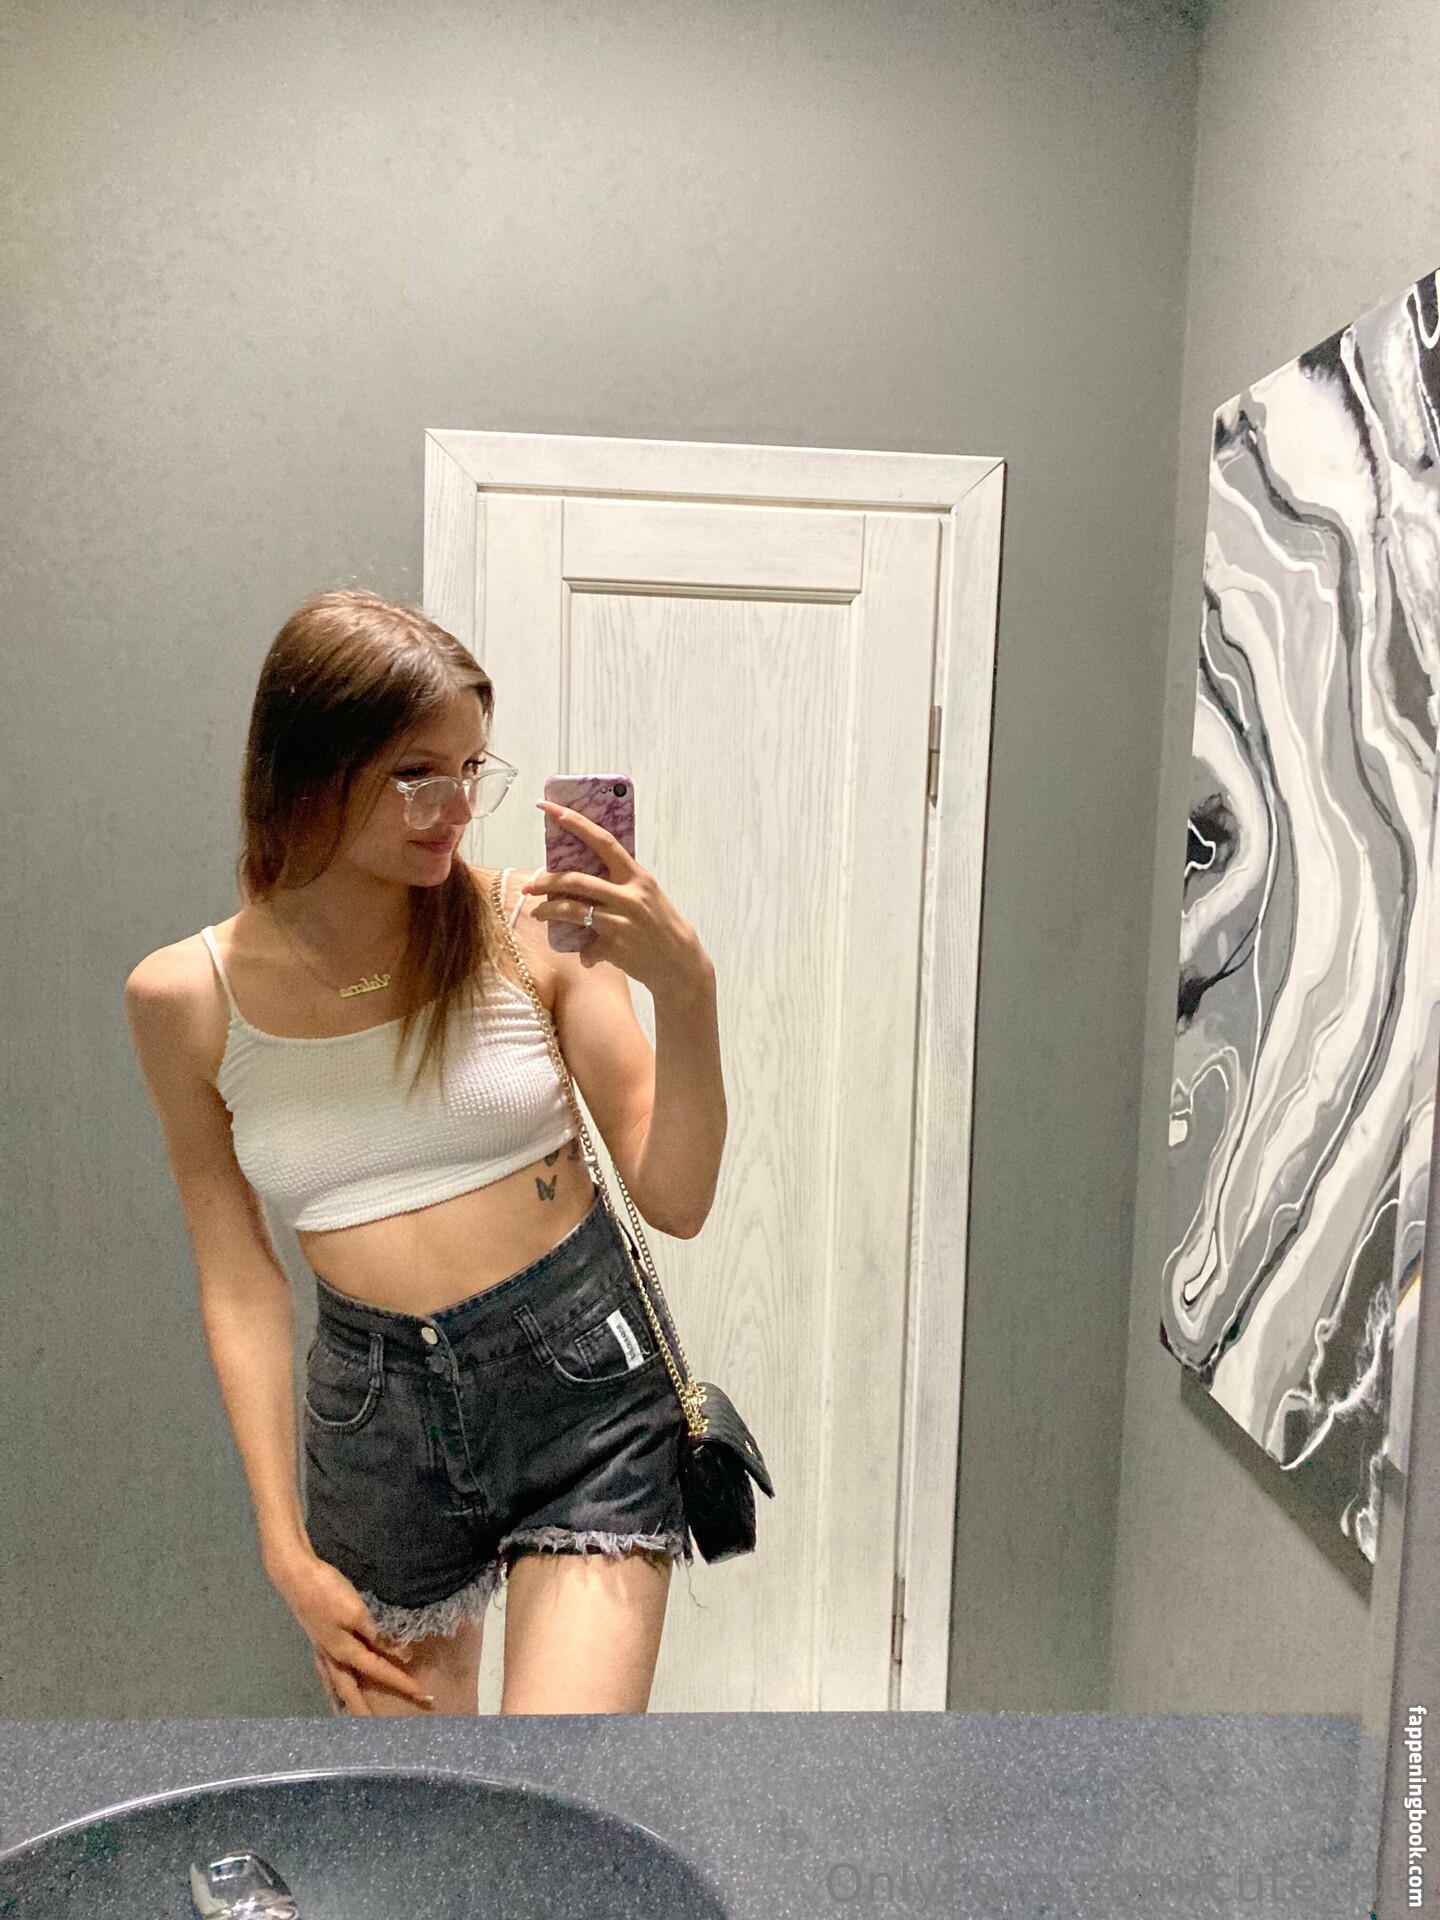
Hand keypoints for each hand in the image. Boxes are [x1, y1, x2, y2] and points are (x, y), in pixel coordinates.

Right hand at [267, 1548, 434, 1713]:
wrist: (296, 1576)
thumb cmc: (328, 1592)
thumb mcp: (357, 1612)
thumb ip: (376, 1635)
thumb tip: (398, 1653)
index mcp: (345, 1652)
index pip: (379, 1671)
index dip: (400, 1682)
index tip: (421, 1695)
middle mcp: (332, 1657)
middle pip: (351, 1691)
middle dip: (366, 1710)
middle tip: (379, 1728)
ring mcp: (321, 1650)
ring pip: (335, 1685)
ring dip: (344, 1703)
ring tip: (349, 1719)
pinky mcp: (316, 1639)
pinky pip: (326, 1672)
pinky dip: (330, 1685)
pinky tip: (331, 1684)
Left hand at [524, 801, 711, 997]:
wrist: (679, 961)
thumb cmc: (659, 922)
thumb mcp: (645, 893)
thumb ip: (618, 881)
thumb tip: (581, 873)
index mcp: (636, 876)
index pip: (603, 841)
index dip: (575, 822)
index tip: (549, 808)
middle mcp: (629, 895)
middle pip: (577, 880)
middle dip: (546, 881)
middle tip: (530, 885)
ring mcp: (621, 922)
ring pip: (572, 910)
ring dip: (548, 911)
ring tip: (538, 913)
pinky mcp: (615, 947)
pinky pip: (586, 946)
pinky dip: (583, 951)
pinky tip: (584, 954)